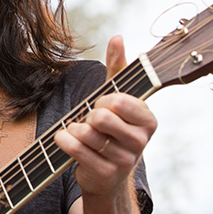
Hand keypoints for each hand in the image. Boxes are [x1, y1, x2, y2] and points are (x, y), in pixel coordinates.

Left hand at [54, 36, 156, 199]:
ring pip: (86, 133)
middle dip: (88, 116)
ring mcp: (125, 160)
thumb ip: (118, 68)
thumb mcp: (116, 99)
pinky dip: (64, 141)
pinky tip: (65, 140)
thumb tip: (118, 37)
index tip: (104, 106)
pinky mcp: (105, 174)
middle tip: (91, 122)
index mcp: (148, 119)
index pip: (118, 99)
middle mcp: (141, 141)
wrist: (106, 176)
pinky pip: (75, 148)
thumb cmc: (111, 130)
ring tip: (80, 133)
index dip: (103, 100)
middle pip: (101, 116)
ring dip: (74, 129)